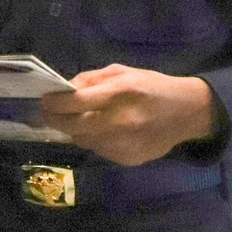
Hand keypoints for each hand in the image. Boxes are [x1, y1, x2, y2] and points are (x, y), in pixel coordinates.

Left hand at [39, 65, 214, 165]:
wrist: (186, 113)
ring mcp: (125, 144)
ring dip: (75, 131)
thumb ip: (92, 80)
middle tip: (47, 113)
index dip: (54, 103)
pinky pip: (99, 150)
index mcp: (120, 93)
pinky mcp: (128, 159)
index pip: (76, 102)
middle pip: (74, 127)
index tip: (45, 100)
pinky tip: (100, 130)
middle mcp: (121, 121)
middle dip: (55, 120)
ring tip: (75, 120)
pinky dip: (93, 140)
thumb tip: (64, 89)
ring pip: (84, 141)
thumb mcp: (123, 72)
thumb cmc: (152, 86)